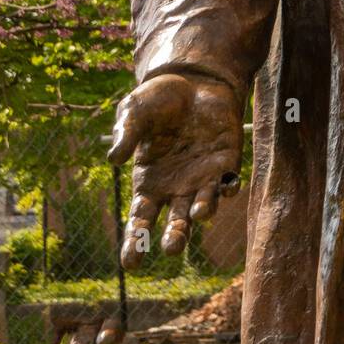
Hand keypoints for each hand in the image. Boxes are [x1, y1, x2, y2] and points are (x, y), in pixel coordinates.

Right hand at [107, 73, 243, 269]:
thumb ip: (126, 134)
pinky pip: (228, 182)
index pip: (140, 220)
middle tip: (171, 248)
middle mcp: (176, 188)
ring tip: (198, 213)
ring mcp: (202, 177)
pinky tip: (227, 186)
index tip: (130, 263)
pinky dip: (229, 187)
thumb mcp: (134, 111)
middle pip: (175, 223)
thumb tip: (113, 160)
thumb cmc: (158, 100)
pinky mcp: (226, 161)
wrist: (194, 80)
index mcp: (149, 183)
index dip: (135, 241)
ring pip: (204, 206)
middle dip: (174, 237)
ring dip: (203, 212)